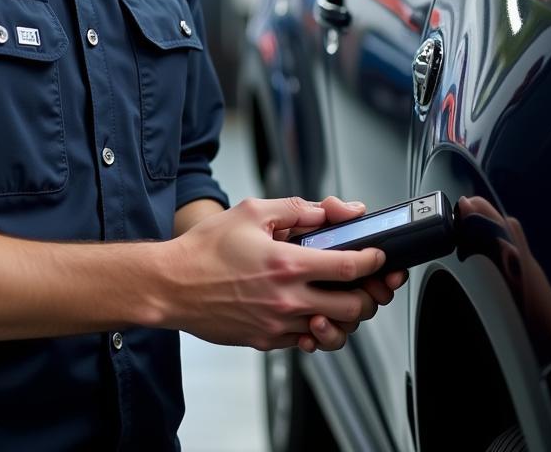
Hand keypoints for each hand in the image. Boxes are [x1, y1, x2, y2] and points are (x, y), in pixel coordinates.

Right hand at [163, 196, 392, 351]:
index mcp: (286, 264)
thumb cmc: (206, 248)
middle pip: (353, 308)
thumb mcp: (251, 211)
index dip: (372, 261)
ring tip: (342, 298)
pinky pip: (305, 342)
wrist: (171, 285)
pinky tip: (311, 311)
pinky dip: (317, 329)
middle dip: (369, 295)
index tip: (379, 255)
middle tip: (368, 282)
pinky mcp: (265, 341)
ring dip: (346, 316)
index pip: (349, 267)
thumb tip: (327, 211)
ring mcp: (277, 325)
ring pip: (333, 331)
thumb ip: (294, 209)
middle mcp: (286, 300)